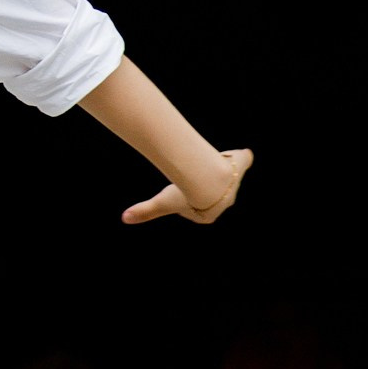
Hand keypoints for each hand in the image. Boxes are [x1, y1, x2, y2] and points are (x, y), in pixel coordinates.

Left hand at [123, 145, 252, 227]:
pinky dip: (241, 155)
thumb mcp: (163, 202)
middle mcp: (225, 202)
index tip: (182, 190)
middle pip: (214, 191)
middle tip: (192, 175)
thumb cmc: (185, 192)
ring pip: (228, 176)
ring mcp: (235, 185)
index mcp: (208, 215)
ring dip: (218, 169)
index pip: (198, 207)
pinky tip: (236, 150)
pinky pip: (243, 159)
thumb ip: (145, 211)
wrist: (206, 178)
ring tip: (206, 161)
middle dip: (205, 184)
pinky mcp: (241, 167)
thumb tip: (124, 218)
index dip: (190, 197)